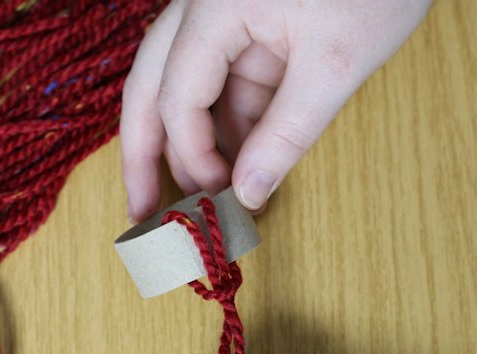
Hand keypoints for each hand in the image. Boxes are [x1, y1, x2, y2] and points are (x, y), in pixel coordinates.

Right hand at [120, 0, 431, 221]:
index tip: (219, 196)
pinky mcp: (247, 33)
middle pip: (151, 90)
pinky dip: (226, 129)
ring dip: (191, 145)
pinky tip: (233, 166)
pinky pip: (222, 87)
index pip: (178, 95)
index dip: (192, 153)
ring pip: (183, 90)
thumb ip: (287, 133)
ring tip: (201, 198)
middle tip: (140, 210)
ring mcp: (222, 21)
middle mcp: (202, 11)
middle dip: (144, 153)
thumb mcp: (336, 64)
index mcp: (215, 7)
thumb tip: (248, 194)